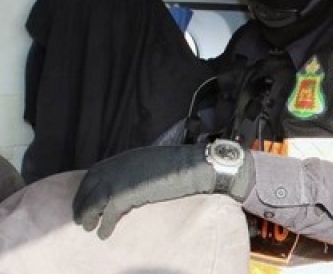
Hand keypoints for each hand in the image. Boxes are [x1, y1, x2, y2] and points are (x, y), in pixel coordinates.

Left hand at [73, 143, 252, 238]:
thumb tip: (129, 185)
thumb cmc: (178, 165)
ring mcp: (120, 178)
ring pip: (93, 200)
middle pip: (89, 186)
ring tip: (88, 227)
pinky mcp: (126, 192)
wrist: (192, 166)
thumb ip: (135, 170)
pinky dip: (105, 224)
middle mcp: (117, 166)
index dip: (86, 189)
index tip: (85, 201)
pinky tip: (105, 234)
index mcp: (123, 158)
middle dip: (82, 203)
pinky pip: (108, 212)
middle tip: (80, 218)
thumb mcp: (150, 163)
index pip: (94, 173)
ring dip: (88, 215)